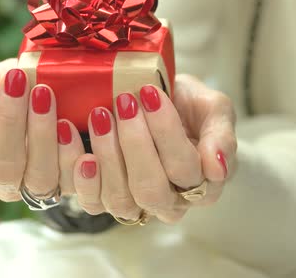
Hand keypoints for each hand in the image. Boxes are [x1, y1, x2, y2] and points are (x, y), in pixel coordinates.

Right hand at [0, 59, 84, 201]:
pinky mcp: (69, 184)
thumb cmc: (6, 85)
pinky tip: (67, 124)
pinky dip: (69, 152)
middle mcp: (2, 181)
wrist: (47, 81)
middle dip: (9, 122)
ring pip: (37, 177)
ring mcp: (35, 186)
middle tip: (17, 82)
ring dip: (40, 133)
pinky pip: (71, 180)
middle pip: (1, 169)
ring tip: (43, 95)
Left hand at [71, 74, 236, 223]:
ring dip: (107, 155)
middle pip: (151, 189)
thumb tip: (217, 166)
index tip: (150, 92)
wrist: (156, 105)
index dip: (165, 131)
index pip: (185, 168)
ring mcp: (136, 204)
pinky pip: (91, 201)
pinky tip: (74, 138)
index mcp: (204, 184)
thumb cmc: (188, 107)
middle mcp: (170, 203)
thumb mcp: (214, 109)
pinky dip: (81, 174)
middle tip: (123, 102)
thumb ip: (221, 136)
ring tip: (99, 114)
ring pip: (120, 199)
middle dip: (134, 143)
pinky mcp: (104, 199)